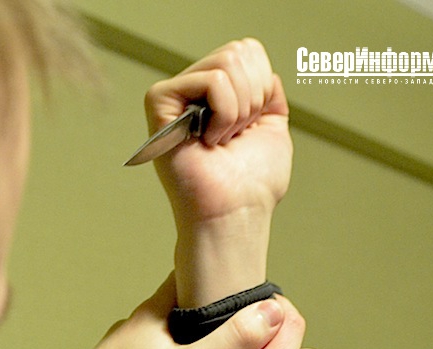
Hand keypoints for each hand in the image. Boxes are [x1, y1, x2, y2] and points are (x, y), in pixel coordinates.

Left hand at [21, 273, 284, 348]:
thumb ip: (231, 342)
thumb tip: (269, 312)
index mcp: (152, 314)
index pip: (186, 275)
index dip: (215, 272)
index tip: (239, 274)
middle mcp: (135, 326)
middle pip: (177, 306)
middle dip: (208, 313)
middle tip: (239, 323)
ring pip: (165, 337)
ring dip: (189, 343)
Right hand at [143, 39, 291, 305]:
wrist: (235, 212)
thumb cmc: (252, 184)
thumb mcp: (272, 128)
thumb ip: (267, 92)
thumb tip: (260, 69)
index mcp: (214, 97)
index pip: (247, 51)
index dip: (262, 86)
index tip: (250, 126)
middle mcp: (192, 93)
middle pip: (238, 51)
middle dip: (253, 97)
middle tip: (236, 134)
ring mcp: (174, 98)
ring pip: (227, 63)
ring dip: (239, 109)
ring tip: (222, 139)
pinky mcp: (159, 104)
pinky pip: (211, 80)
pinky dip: (225, 112)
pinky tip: (210, 139)